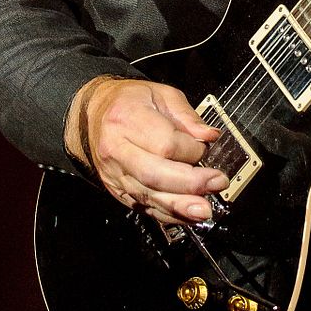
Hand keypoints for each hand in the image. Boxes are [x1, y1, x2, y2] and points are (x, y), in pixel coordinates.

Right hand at [67, 77, 226, 225]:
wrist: (94, 114)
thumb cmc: (129, 102)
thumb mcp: (161, 94)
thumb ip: (187, 116)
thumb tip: (210, 136)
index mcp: (127, 118)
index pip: (166, 143)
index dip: (192, 150)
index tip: (205, 147)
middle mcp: (117, 149)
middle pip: (156, 174)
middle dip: (190, 183)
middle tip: (216, 183)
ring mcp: (115, 173)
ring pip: (149, 195)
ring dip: (180, 206)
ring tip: (203, 210)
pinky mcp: (118, 190)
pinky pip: (143, 207)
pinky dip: (167, 214)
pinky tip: (186, 216)